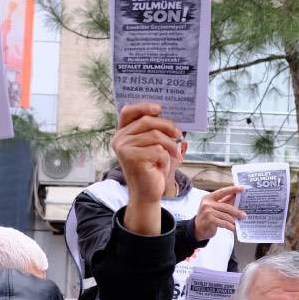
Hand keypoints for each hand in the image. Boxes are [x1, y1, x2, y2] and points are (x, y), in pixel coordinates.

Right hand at [111, 102, 181, 234]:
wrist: (148, 192)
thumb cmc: (152, 167)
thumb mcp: (152, 145)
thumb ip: (153, 129)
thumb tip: (165, 114)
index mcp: (122, 133)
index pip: (128, 111)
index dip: (143, 106)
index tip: (159, 108)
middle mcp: (119, 139)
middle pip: (147, 121)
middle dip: (167, 126)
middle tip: (178, 134)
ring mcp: (124, 149)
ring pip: (155, 135)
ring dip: (170, 145)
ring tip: (174, 154)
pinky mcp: (133, 158)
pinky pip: (158, 149)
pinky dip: (166, 157)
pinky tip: (162, 165)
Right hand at [194, 184, 246, 239]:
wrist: (197, 230)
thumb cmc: (208, 218)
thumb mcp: (214, 208)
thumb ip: (224, 201)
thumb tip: (236, 196)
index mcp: (209, 198)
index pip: (223, 192)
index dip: (233, 189)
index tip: (242, 188)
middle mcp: (207, 203)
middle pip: (226, 206)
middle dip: (237, 211)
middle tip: (244, 215)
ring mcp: (208, 211)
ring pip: (226, 216)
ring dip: (233, 221)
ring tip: (238, 223)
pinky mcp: (209, 220)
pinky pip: (224, 223)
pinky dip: (230, 226)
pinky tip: (233, 228)